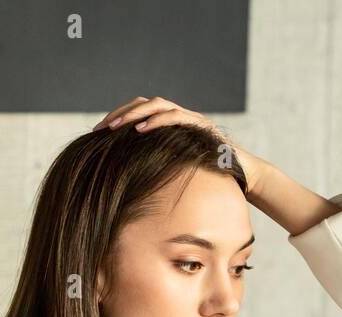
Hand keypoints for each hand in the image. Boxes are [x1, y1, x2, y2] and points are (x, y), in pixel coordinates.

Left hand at [91, 96, 270, 198]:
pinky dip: (157, 121)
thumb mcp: (176, 174)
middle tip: (98, 129)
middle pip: (143, 104)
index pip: (138, 113)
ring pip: (157, 105)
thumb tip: (128, 187)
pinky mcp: (201, 125)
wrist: (244, 176)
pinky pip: (176, 116)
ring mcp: (191, 118)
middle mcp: (180, 117)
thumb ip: (158, 171)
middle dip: (119, 114)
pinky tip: (140, 131)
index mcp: (170, 127)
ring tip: (114, 127)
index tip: (97, 134)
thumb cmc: (211, 180)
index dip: (117, 120)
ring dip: (133, 114)